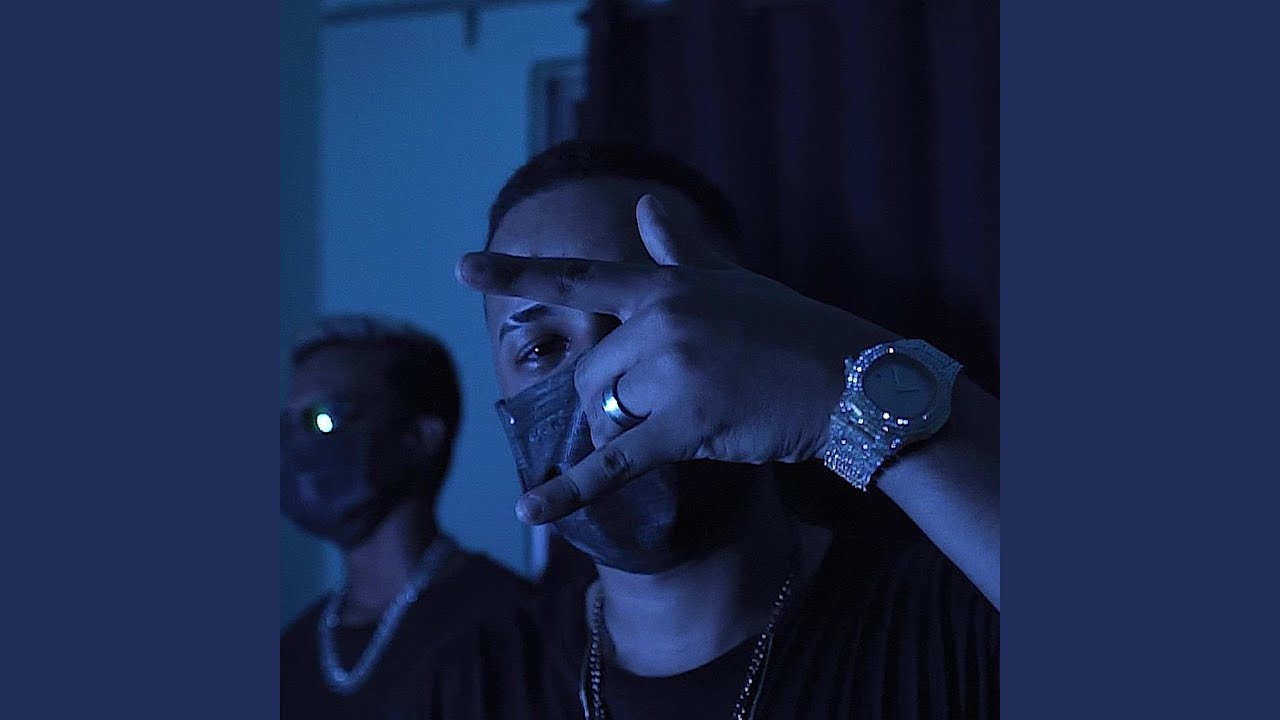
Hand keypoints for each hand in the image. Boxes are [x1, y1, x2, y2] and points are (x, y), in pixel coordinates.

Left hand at [457, 195, 893, 524]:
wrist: (853, 378)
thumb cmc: (793, 330)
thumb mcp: (732, 281)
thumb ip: (679, 249)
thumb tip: (644, 203)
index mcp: (664, 284)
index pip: (580, 278)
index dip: (517, 275)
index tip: (459, 268)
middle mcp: (660, 319)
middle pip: (594, 376)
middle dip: (617, 403)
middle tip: (675, 408)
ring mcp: (673, 369)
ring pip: (613, 416)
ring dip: (637, 432)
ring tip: (699, 422)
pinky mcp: (689, 423)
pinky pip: (616, 461)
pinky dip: (570, 489)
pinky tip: (532, 510)